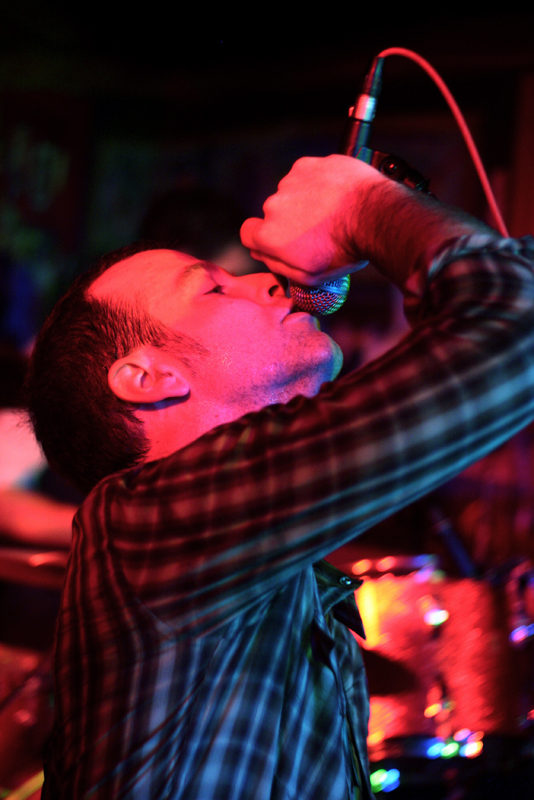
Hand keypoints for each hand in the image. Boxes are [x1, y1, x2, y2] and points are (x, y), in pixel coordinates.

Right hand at [240, 155, 384, 285]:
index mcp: (270, 236)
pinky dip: (317, 183)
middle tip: (319, 230)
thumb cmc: (345, 249)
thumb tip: (261, 253)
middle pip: (273, 213)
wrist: (376, 217)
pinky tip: (335, 195)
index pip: (248, 233)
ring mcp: (290, 182)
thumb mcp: (309, 276)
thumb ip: (278, 265)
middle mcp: (273, 206)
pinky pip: (305, 175)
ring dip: (305, 201)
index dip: (264, 238)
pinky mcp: (308, 165)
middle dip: (290, 220)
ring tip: (331, 212)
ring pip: (291, 193)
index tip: (281, 240)